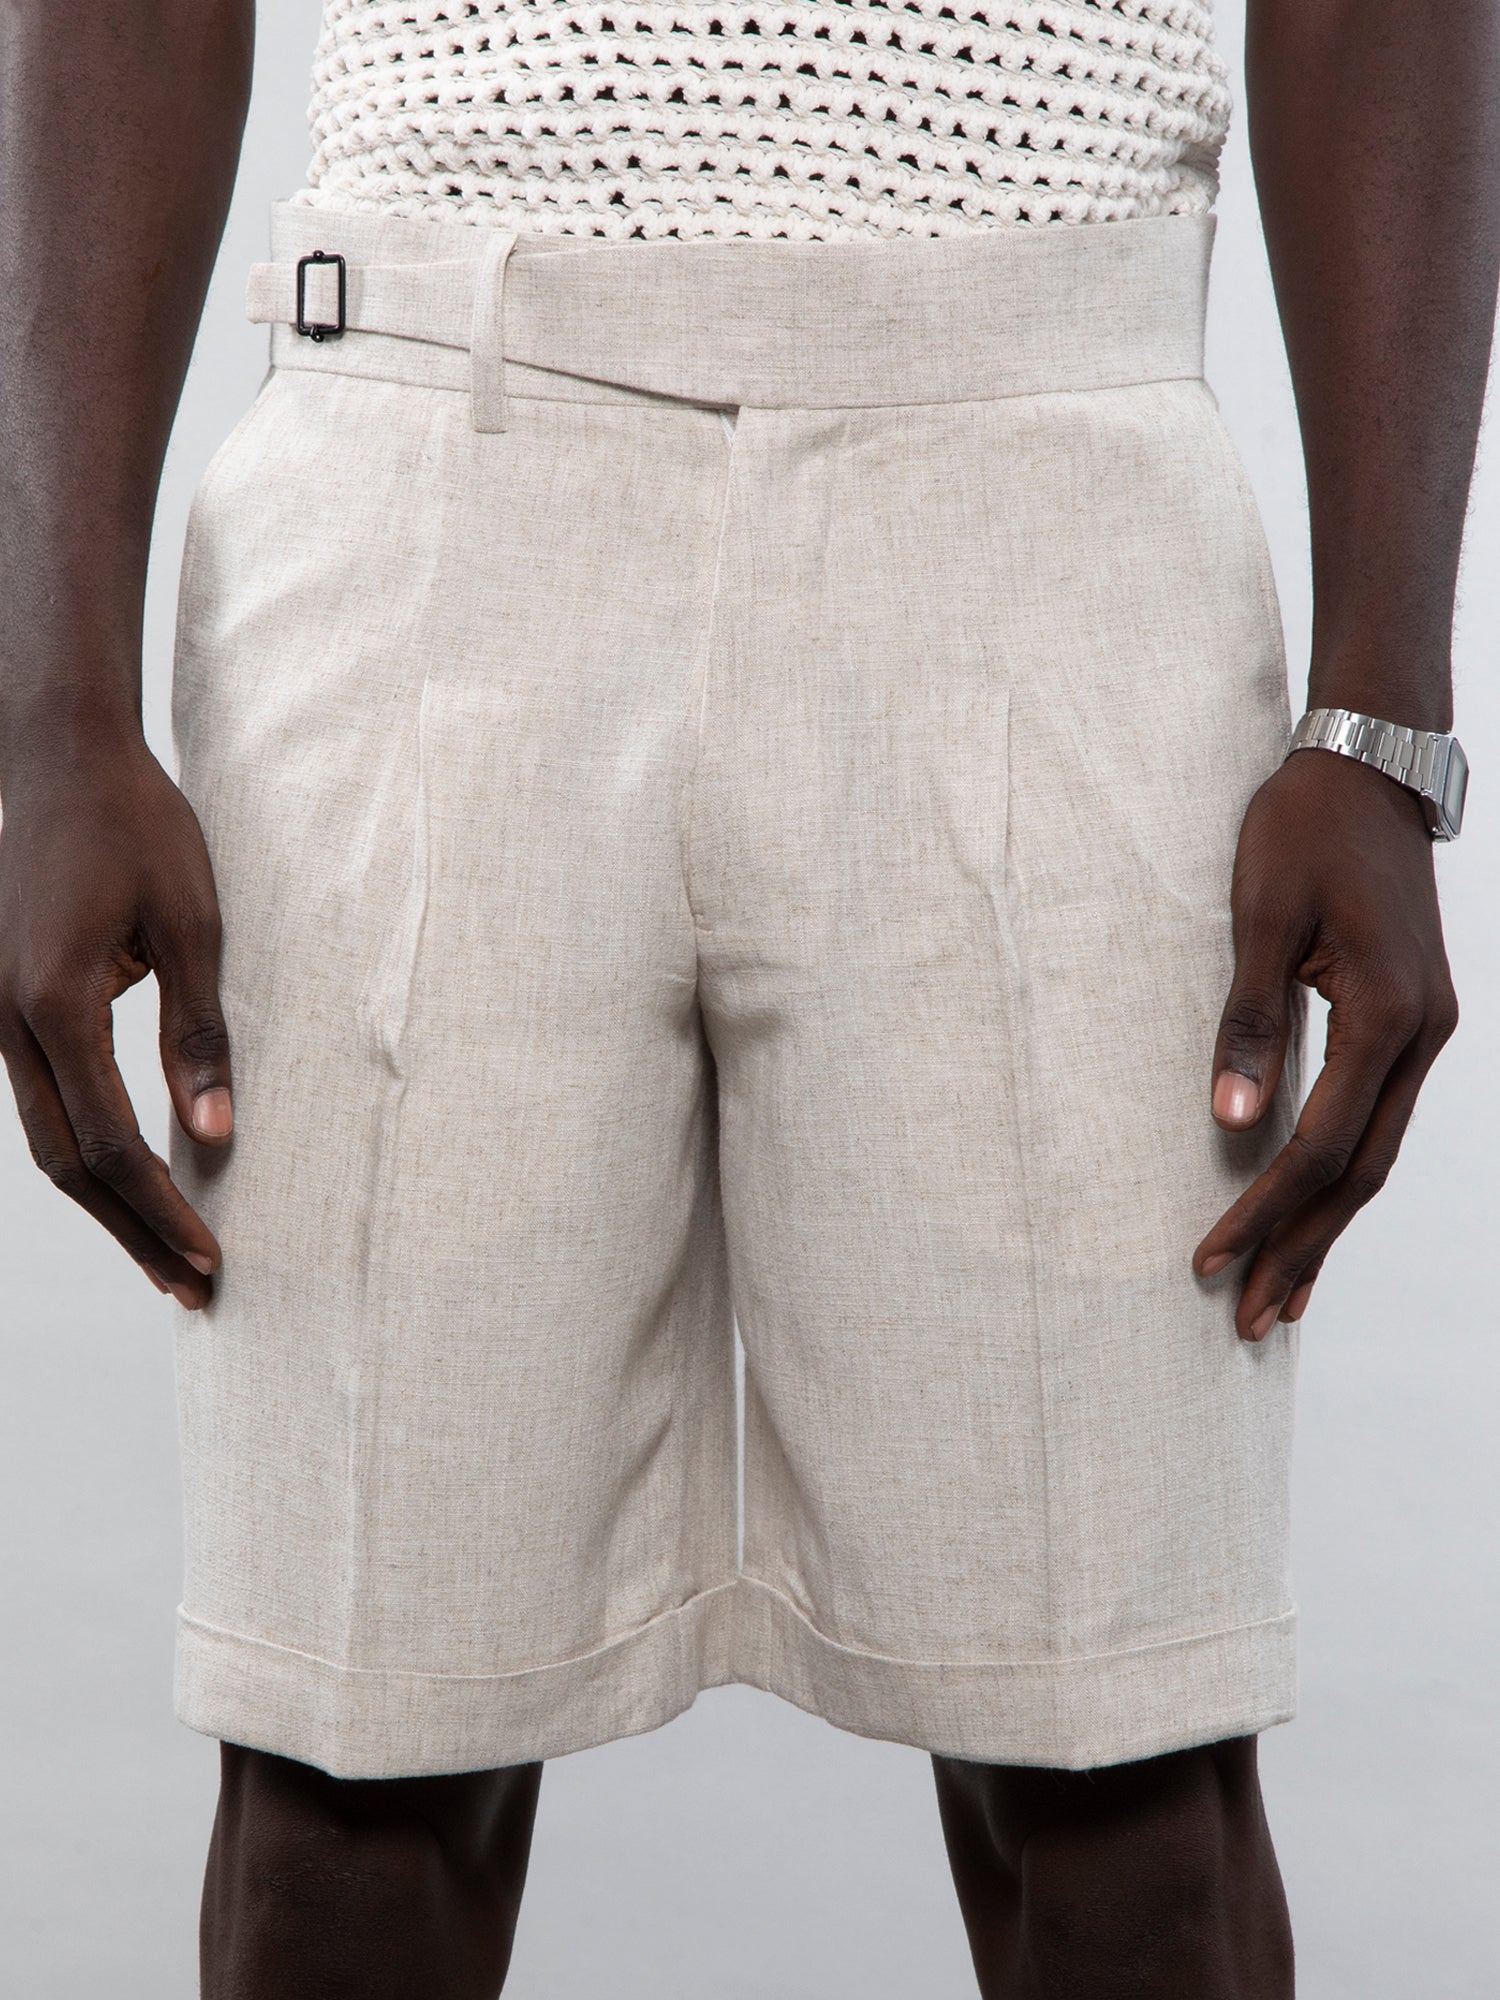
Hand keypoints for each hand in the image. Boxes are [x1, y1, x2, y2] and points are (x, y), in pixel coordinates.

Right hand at [0, 732, 231, 1307]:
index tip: (212, 1255)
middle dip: (131, 1229)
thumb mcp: (193, 923)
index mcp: (56, 1001)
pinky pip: (41, 1101)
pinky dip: (84, 1152)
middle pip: (64, 1163)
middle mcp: (8, 1020)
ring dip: (105, 1202)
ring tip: (166, 1256)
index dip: (160, 1208)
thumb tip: (218, 1131)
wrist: (60, 757)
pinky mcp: (7, 1006)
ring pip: (43, 1140)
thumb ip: (201, 1032)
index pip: (108, 1142)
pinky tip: (130, 1182)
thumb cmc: (137, 826)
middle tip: (192, 1287)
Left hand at [1193, 747, 1457, 1340]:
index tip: (1207, 1259)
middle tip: (1249, 1320)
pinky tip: (1317, 1216)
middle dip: (1301, 1250)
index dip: (1262, 1211)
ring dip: (1327, 1229)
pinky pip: (1380, 1122)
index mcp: (1388, 1016)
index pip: (1317, 1147)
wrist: (1369, 766)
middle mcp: (1423, 1037)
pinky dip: (1345, 1178)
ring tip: (1284, 1297)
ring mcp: (1429, 1034)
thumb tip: (1230, 1124)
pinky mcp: (1416, 1024)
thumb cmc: (1302, 830)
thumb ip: (1250, 1023)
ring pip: (1377, 1158)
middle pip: (1359, 1175)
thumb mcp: (1260, 919)